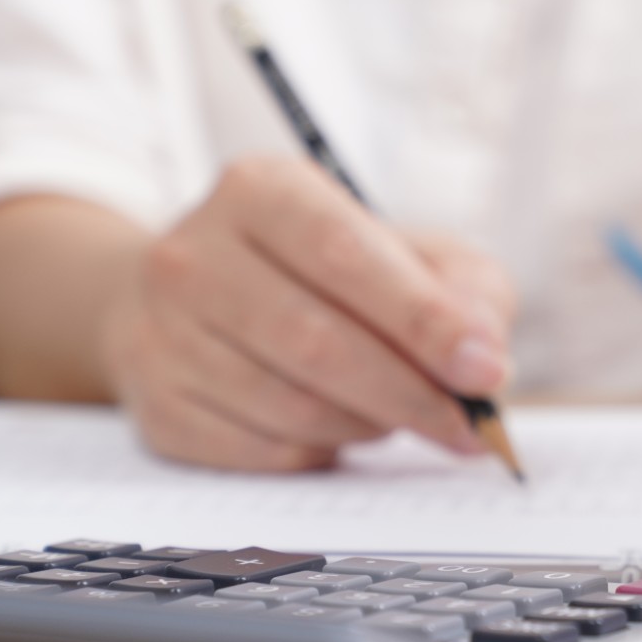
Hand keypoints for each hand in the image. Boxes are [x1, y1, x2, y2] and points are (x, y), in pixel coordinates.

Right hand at [100, 156, 514, 469]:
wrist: (196, 295)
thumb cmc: (328, 270)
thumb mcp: (405, 249)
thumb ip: (463, 289)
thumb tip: (485, 355)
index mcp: (260, 190)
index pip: (345, 256)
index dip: (422, 320)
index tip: (485, 371)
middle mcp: (193, 255)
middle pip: (316, 342)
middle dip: (411, 393)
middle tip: (471, 425)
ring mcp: (161, 334)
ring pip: (290, 406)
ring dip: (372, 423)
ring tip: (407, 413)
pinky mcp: (156, 407)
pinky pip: (262, 452)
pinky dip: (325, 450)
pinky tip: (347, 427)